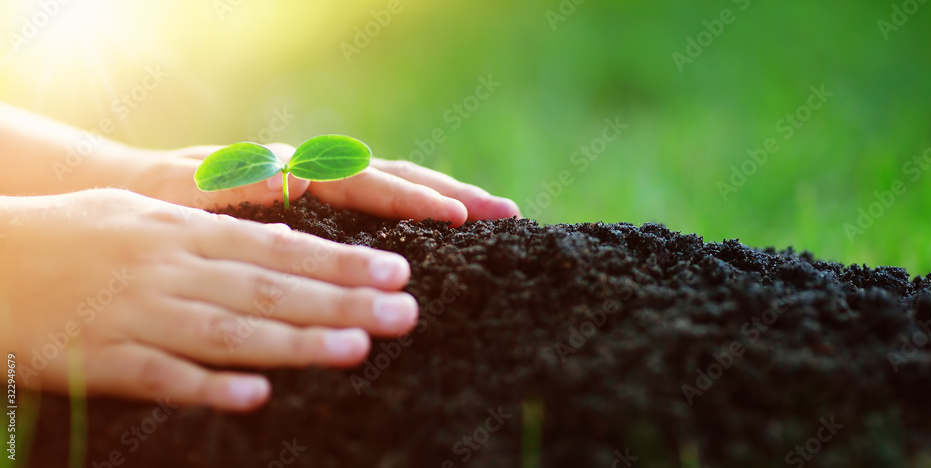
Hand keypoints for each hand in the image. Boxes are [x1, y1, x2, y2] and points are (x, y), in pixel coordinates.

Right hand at [0, 189, 416, 410]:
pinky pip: (161, 376)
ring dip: (296, 342)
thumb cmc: (75, 235)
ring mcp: (137, 314)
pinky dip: (208, 386)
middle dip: (342, 301)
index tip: (396, 273)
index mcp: (184, 232)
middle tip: (405, 313)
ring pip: (228, 331)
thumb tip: (286, 241)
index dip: (341, 263)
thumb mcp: (148, 216)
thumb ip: (215, 232)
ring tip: (356, 350)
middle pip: (270, 289)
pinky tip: (255, 397)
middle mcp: (171, 270)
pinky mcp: (101, 360)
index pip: (279, 248)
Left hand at [133, 144, 519, 225]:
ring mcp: (318, 184)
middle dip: (451, 193)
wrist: (136, 191)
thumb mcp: (187, 193)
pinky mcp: (317, 203)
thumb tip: (296, 179)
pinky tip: (442, 228)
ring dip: (443, 197)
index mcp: (289, 166)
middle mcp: (313, 169)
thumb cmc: (158, 199)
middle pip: (395, 174)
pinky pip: (375, 202)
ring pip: (392, 184)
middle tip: (506, 211)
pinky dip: (415, 209)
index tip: (459, 218)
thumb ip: (237, 186)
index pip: (366, 180)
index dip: (414, 199)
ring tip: (493, 213)